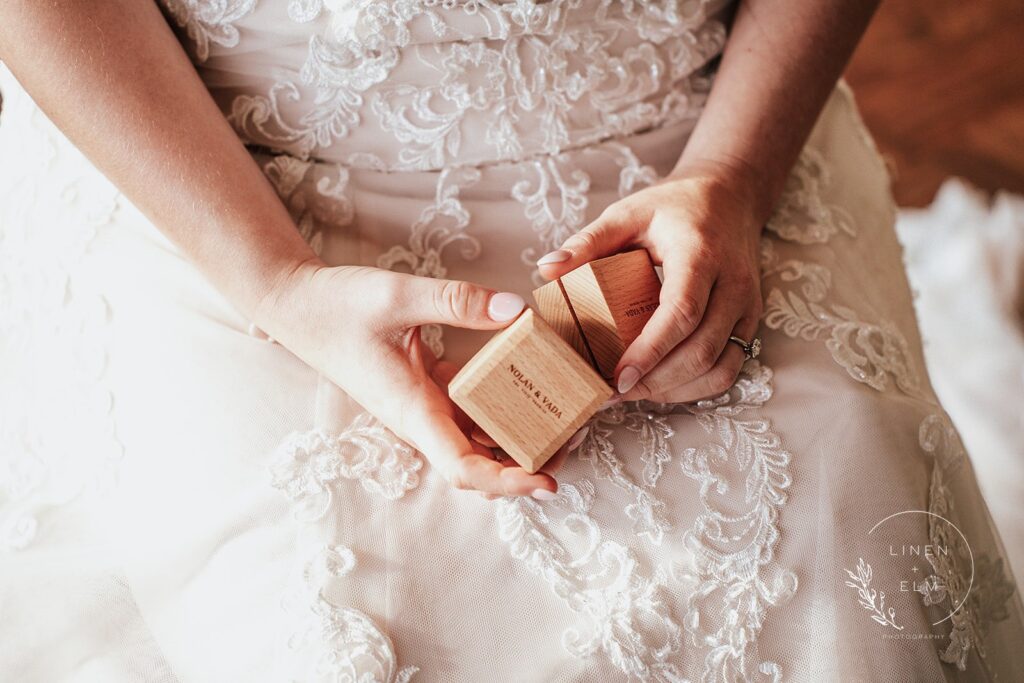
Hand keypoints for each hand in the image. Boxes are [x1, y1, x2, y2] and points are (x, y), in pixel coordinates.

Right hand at [257, 261, 564, 498]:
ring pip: (477, 438)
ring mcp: (423, 407)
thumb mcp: (398, 295)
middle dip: (527, 461)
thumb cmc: (338, 306)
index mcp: (413, 410)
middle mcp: (420, 419)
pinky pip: (469, 409)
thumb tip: (516, 312)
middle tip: (575, 435)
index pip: (463, 469)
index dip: (507, 482)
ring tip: (563, 412)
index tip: (546, 482)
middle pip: (480, 462)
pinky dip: (499, 404)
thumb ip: (457, 302)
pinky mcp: (424, 389)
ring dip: (517, 435)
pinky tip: (529, 380)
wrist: (298, 306)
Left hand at [537, 164, 764, 402]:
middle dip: (656, 380)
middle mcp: (732, 284)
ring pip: (720, 367)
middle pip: (701, 349)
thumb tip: (547, 269)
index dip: (651, 350)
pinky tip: (662, 386)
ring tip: (634, 392)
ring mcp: (746, 306)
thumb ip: (588, 241)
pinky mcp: (749, 322)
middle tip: (613, 392)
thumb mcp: (628, 213)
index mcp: (700, 254)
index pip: (682, 312)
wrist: (730, 197)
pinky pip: (729, 368)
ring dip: (676, 390)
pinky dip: (695, 387)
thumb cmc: (675, 207)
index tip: (617, 376)